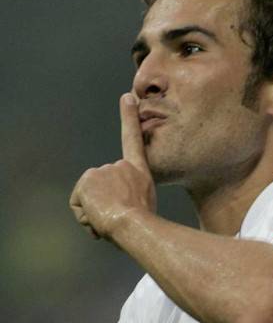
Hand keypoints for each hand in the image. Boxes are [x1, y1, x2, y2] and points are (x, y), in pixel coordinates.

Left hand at [69, 93, 156, 239]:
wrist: (135, 225)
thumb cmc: (145, 224)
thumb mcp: (144, 207)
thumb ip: (129, 198)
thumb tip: (116, 208)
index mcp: (138, 171)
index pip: (133, 139)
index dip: (129, 118)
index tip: (127, 97)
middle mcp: (120, 166)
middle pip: (102, 187)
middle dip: (104, 205)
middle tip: (119, 217)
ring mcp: (103, 171)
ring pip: (90, 197)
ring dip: (95, 212)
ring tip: (112, 220)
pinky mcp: (87, 180)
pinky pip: (78, 204)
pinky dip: (85, 215)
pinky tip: (99, 217)